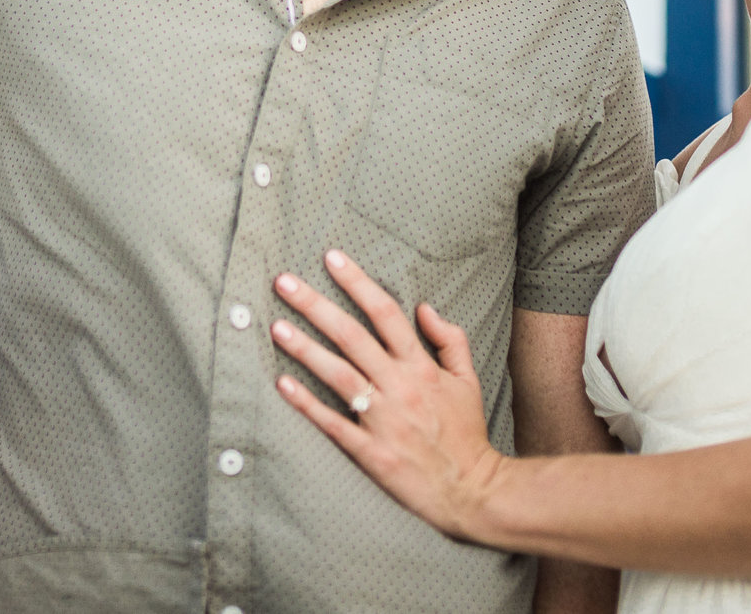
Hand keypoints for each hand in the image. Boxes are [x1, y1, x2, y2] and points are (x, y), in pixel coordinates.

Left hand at [270, 249, 507, 545]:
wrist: (473, 491)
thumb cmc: (467, 434)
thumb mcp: (468, 380)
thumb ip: (450, 340)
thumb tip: (425, 307)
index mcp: (422, 367)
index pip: (386, 313)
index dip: (357, 283)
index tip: (331, 258)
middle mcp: (400, 387)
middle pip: (353, 336)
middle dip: (317, 306)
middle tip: (284, 281)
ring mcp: (384, 419)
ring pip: (339, 375)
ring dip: (306, 349)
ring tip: (277, 326)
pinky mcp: (372, 451)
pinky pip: (334, 423)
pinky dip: (308, 403)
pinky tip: (283, 384)